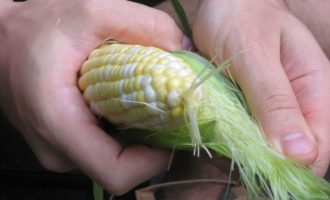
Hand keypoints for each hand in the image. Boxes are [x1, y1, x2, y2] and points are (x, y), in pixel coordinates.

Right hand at [0, 0, 186, 193]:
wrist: (1, 40)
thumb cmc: (35, 27)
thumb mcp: (92, 12)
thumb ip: (144, 25)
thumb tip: (184, 49)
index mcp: (60, 124)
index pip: (116, 173)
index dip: (153, 161)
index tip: (172, 130)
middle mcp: (60, 149)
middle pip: (123, 165)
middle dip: (152, 140)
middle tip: (168, 106)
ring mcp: (63, 150)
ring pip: (116, 156)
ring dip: (140, 133)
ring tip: (148, 100)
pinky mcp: (67, 143)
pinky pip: (106, 146)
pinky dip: (125, 128)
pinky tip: (128, 101)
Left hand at [193, 0, 329, 175]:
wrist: (223, 6)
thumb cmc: (240, 20)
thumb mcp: (255, 56)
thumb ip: (275, 101)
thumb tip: (301, 153)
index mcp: (316, 87)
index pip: (322, 144)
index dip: (298, 165)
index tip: (265, 167)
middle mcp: (301, 102)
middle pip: (299, 152)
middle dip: (273, 163)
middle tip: (240, 156)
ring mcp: (276, 107)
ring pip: (273, 147)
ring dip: (252, 154)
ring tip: (227, 145)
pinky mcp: (254, 107)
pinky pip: (252, 134)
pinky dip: (237, 141)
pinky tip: (222, 136)